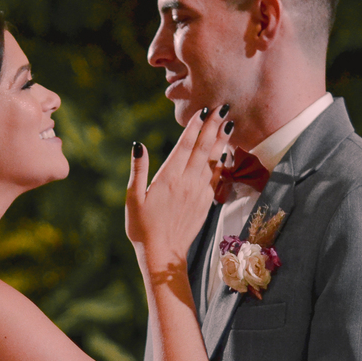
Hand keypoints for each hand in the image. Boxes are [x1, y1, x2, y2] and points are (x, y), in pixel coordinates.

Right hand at [126, 106, 232, 268]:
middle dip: (214, 126)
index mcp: (168, 178)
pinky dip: (223, 161)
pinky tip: (228, 151)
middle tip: (224, 107)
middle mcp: (187, 182)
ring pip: (214, 160)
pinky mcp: (205, 202)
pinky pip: (217, 177)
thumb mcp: (132, 199)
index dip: (195, 126)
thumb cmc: (142, 227)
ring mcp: (199, 192)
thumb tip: (139, 146)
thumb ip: (138, 171)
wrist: (162, 254)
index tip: (204, 109)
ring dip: (221, 140)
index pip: (185, 145)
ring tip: (229, 123)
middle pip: (203, 148)